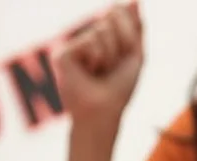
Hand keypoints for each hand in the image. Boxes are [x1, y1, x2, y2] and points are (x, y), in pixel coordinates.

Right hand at [55, 3, 142, 126]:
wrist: (104, 112)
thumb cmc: (118, 89)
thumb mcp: (134, 54)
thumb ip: (135, 26)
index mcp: (100, 39)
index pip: (118, 11)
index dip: (129, 34)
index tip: (124, 57)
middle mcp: (84, 40)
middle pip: (111, 16)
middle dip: (121, 42)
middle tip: (111, 68)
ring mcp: (71, 47)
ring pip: (101, 29)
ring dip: (110, 54)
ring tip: (100, 73)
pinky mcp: (61, 55)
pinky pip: (90, 40)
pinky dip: (97, 57)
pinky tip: (88, 73)